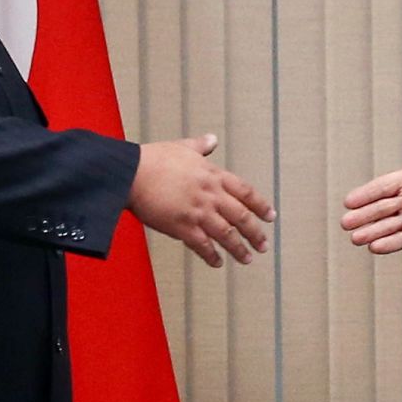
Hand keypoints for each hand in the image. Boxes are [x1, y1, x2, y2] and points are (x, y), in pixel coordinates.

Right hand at [129, 134, 274, 267]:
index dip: (260, 206)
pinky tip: (217, 262)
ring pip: (227, 234)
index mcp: (213, 175)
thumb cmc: (154, 159)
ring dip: (239, 248)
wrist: (132, 174)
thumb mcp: (182, 147)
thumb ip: (200, 146)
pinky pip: (203, 245)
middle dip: (255, 233)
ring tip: (247, 258)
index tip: (270, 217)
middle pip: (241, 217)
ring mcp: (198, 212)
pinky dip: (212, 256)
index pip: (246, 192)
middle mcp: (211, 195)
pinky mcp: (183, 227)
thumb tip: (212, 139)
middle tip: (263, 245)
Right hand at [341, 119, 401, 252]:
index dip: (366, 194)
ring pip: (389, 226)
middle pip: (381, 208)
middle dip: (363, 216)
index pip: (383, 187)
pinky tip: (375, 248)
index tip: (349, 201)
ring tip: (356, 239)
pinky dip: (390, 244)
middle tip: (345, 222)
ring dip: (373, 232)